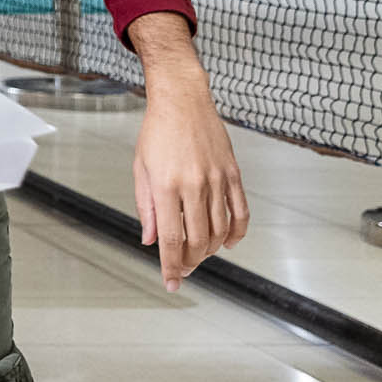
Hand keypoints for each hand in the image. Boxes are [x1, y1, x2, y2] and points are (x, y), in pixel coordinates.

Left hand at [125, 14, 248, 287]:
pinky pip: (241, 212)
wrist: (183, 99)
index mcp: (166, 186)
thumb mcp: (141, 169)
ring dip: (211, 250)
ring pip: (220, 230)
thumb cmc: (156, 132)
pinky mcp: (233, 173)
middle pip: (198, 239)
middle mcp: (194, 185)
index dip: (170, 265)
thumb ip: (146, 207)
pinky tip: (228, 242)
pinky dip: (236, 232)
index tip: (171, 282)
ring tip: (199, 256)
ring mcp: (217, 179)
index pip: (170, 238)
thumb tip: (150, 240)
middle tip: (183, 270)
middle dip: (190, 262)